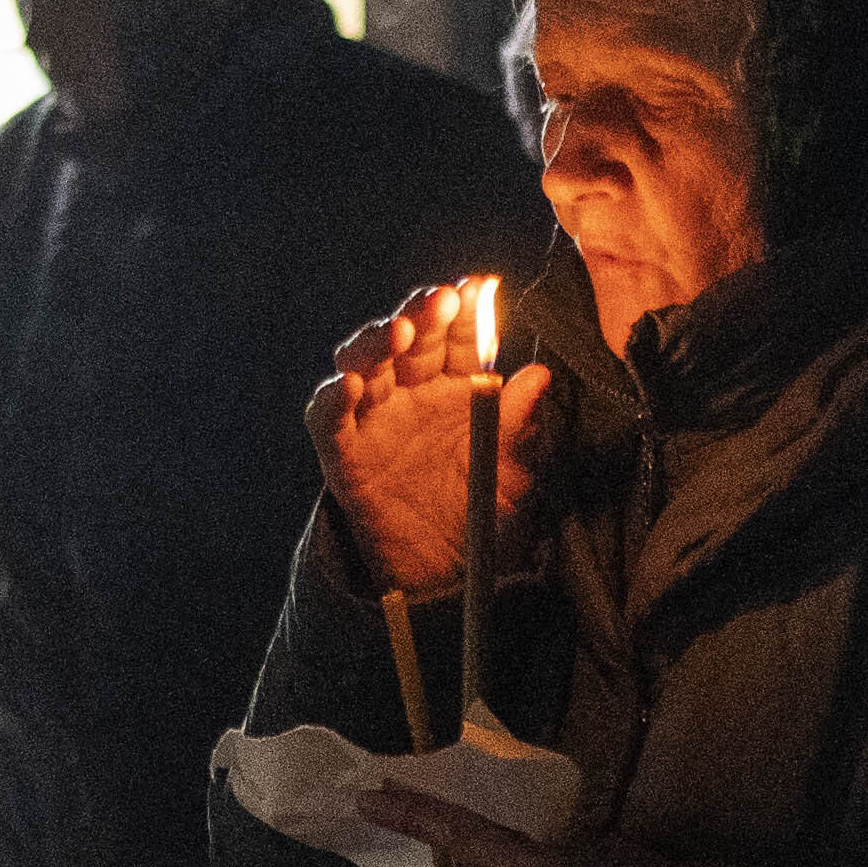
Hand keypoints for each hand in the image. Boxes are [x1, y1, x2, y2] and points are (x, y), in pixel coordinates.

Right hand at [314, 308, 560, 599]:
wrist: (444, 579)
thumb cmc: (484, 517)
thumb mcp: (514, 475)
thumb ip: (522, 427)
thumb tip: (538, 376)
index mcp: (456, 387)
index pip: (458, 336)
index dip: (467, 311)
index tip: (482, 288)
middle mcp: (411, 392)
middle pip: (409, 338)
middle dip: (422, 314)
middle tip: (441, 301)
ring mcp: (373, 418)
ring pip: (363, 361)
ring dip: (375, 340)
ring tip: (398, 333)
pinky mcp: (342, 452)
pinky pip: (329, 417)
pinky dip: (334, 397)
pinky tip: (350, 385)